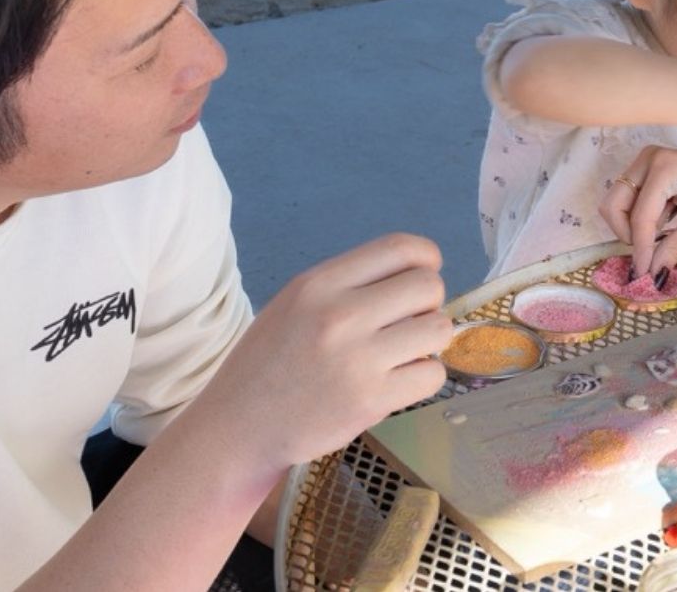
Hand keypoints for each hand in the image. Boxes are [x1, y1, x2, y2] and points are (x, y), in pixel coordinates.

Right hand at [191, 233, 449, 478]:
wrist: (238, 428)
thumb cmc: (268, 363)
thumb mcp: (295, 303)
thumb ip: (349, 286)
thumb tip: (414, 277)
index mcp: (320, 283)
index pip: (401, 248)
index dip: (425, 260)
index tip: (420, 278)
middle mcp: (340, 314)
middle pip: (428, 286)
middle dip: (428, 303)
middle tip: (407, 324)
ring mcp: (357, 359)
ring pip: (439, 329)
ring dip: (428, 342)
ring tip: (402, 354)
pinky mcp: (371, 400)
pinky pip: (432, 375)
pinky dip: (423, 378)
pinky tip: (397, 382)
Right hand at [599, 147, 676, 275]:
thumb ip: (672, 249)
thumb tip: (650, 276)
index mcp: (664, 166)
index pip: (640, 216)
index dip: (640, 249)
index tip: (642, 275)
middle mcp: (649, 158)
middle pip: (614, 204)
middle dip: (627, 234)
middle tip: (648, 254)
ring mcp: (646, 161)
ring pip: (618, 203)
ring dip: (634, 227)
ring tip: (664, 238)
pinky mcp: (648, 169)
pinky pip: (630, 199)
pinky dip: (641, 219)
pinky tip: (666, 225)